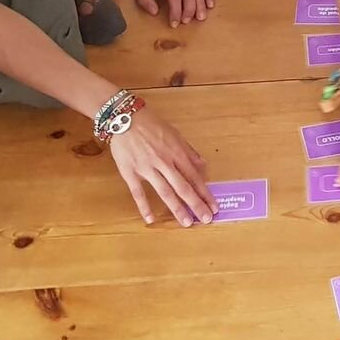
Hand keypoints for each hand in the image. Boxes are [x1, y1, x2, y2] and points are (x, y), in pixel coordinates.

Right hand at [109, 105, 217, 226]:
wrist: (125, 117)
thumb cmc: (152, 125)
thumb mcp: (175, 134)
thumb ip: (189, 151)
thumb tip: (203, 166)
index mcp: (176, 153)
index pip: (194, 177)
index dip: (205, 193)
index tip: (214, 206)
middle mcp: (164, 162)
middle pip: (183, 187)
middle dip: (196, 204)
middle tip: (206, 219)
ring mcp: (147, 168)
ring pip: (165, 191)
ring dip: (177, 208)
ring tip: (186, 222)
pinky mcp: (130, 172)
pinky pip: (138, 192)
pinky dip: (144, 206)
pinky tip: (150, 219)